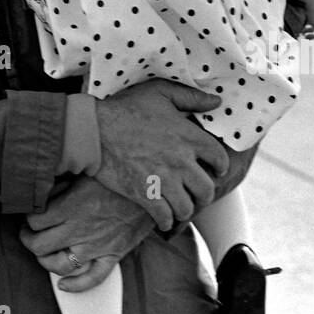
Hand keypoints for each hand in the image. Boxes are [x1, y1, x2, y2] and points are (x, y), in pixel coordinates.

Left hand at [20, 177, 154, 291]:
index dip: (27, 217)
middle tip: (29, 232)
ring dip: (44, 261)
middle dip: (28, 239)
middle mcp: (79, 229)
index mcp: (71, 206)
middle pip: (40, 245)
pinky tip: (64, 284)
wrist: (153, 186)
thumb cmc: (118, 174)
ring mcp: (96, 246)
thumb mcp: (86, 170)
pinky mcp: (112, 255)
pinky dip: (75, 285)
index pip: (34, 220)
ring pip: (59, 265)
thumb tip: (43, 187)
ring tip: (42, 253)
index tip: (30, 213)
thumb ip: (62, 181)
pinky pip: (92, 279)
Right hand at [95, 79, 228, 231]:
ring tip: (180, 206)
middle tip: (197, 193)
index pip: (219, 159)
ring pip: (187, 208)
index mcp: (189, 136)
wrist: (93, 130)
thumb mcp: (159, 91)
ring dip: (185, 209)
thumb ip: (190, 96)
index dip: (220, 166)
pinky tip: (165, 219)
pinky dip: (167, 222)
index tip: (215, 170)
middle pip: (206, 189)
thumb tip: (215, 101)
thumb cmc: (126, 108)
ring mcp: (164, 181)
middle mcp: (181, 161)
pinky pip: (165, 218)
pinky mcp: (145, 195)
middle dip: (204, 194)